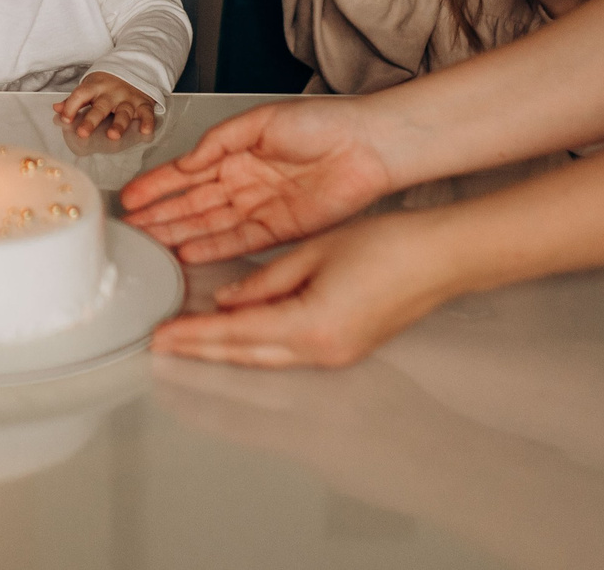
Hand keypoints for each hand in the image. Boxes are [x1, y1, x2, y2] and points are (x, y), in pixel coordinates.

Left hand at [56, 72, 157, 142]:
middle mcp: (111, 93)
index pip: (81, 94)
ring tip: (113, 135)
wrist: (134, 66)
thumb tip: (57, 109)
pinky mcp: (143, 103)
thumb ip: (74, 100)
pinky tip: (145, 131)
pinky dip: (147, 122)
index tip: (65, 118)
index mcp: (95, 87)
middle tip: (83, 133)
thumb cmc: (106, 83)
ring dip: (119, 124)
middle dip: (92, 120)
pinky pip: (147, 113)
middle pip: (101, 107)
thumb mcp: (90, 86)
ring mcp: (128, 98)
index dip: (71, 106)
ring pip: (123, 112)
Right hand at [120, 96, 394, 262]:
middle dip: (160, 216)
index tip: (130, 198)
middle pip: (192, 204)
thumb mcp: (260, 121)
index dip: (156, 186)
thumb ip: (218, 141)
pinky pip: (239, 241)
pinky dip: (213, 248)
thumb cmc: (321, 123)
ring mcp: (259, 207)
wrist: (366, 145)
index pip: (185, 173)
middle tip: (132, 229)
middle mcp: (243, 183)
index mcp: (235, 153)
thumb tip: (186, 161)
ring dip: (179, 234)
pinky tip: (189, 252)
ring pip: (209, 225)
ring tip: (151, 244)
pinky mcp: (280, 229)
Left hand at [148, 211, 452, 367]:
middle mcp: (321, 351)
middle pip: (245, 355)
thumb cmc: (389, 247)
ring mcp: (336, 356)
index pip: (234, 334)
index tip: (162, 336)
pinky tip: (239, 332)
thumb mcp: (314, 253)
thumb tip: (228, 301)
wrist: (442, 258)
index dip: (193, 335)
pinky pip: (287, 351)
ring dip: (226, 350)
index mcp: (309, 326)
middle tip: (164, 345)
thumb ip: (266, 281)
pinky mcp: (345, 349)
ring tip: (191, 341)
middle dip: (201, 350)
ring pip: (265, 357)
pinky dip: (257, 344)